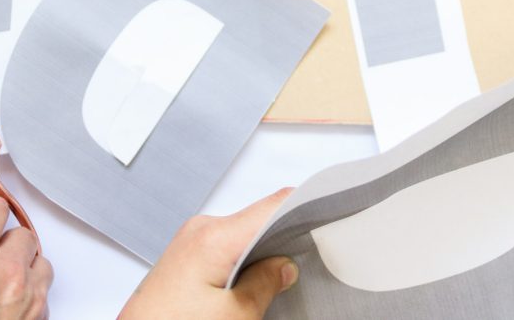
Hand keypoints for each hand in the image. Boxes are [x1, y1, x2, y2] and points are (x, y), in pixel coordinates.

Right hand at [0, 194, 52, 319]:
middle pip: (21, 233)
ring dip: (25, 264)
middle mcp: (7, 273)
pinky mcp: (39, 316)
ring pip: (41, 261)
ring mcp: (28, 295)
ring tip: (3, 275)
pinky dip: (32, 292)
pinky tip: (14, 301)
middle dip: (5, 240)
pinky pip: (45, 292)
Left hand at [119, 188, 298, 319]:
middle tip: (309, 261)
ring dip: (261, 256)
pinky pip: (224, 249)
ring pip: (243, 237)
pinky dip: (242, 263)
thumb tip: (284, 265)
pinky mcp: (184, 258)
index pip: (274, 205)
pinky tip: (251, 286)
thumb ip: (265, 283)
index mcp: (215, 236)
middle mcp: (201, 229)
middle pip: (259, 220)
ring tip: (279, 280)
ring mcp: (190, 242)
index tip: (329, 215)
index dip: (306, 207)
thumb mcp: (235, 316)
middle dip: (283, 240)